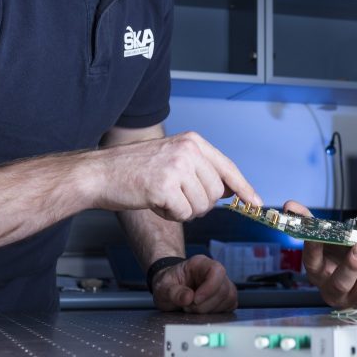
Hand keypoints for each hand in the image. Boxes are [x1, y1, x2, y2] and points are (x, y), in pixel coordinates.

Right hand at [97, 131, 260, 220]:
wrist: (101, 173)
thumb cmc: (134, 168)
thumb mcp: (173, 157)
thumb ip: (201, 169)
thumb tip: (230, 190)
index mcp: (193, 141)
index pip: (227, 167)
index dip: (244, 187)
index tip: (256, 202)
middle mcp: (188, 150)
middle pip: (216, 192)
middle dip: (200, 203)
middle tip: (176, 197)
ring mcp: (177, 167)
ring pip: (202, 206)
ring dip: (183, 209)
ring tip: (162, 195)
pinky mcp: (165, 187)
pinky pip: (184, 214)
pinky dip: (170, 214)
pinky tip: (155, 201)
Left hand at [151, 255, 237, 312]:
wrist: (169, 288)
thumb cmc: (168, 284)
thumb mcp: (163, 287)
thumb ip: (173, 292)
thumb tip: (188, 298)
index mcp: (200, 264)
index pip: (216, 271)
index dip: (210, 288)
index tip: (195, 300)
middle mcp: (214, 272)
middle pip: (223, 288)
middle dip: (205, 304)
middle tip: (189, 307)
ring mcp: (221, 284)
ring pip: (229, 298)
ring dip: (211, 309)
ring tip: (194, 309)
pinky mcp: (224, 297)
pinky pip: (230, 305)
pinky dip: (218, 312)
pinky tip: (203, 312)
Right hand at [285, 200, 356, 309]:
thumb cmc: (337, 251)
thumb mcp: (325, 235)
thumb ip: (308, 220)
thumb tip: (289, 205)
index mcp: (317, 270)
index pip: (311, 260)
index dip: (314, 248)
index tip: (319, 235)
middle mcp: (332, 287)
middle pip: (340, 282)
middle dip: (353, 264)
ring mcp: (353, 295)